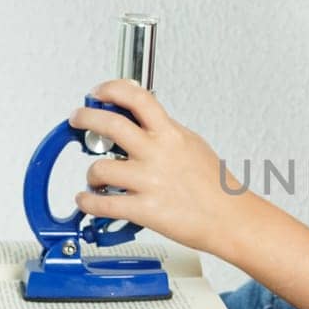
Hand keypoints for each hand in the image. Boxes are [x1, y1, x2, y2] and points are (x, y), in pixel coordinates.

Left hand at [68, 78, 246, 256]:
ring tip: (96, 180)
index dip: (112, 89)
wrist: (230, 219)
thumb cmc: (216, 187)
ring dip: (91, 174)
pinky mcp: (145, 210)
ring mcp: (150, 181)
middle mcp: (158, 153)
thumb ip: (165, 132)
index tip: (100, 92)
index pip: (137, 98)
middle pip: (110, 124)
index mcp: (171, 134)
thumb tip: (142, 121)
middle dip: (84, 118)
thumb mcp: (193, 145)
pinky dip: (88, 202)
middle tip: (78, 119)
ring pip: (99, 168)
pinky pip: (102, 204)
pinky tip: (89, 200)